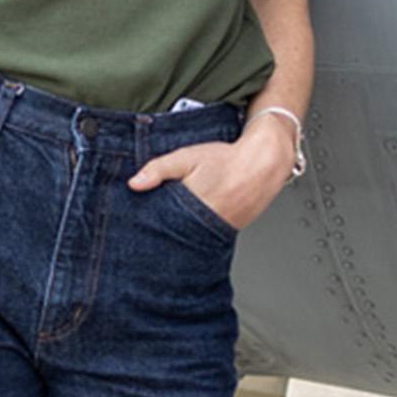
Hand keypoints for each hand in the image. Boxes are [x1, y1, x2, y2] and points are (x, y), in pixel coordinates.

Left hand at [126, 121, 296, 231]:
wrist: (263, 163)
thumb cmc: (225, 159)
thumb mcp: (187, 157)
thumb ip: (159, 169)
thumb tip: (134, 184)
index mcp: (192, 204)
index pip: (159, 222)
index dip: (145, 223)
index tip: (134, 224)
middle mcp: (205, 222)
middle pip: (172, 236)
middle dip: (158, 234)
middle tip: (145, 230)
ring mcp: (217, 230)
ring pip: (187, 239)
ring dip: (176, 235)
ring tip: (166, 228)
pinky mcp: (227, 232)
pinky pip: (203, 238)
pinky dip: (192, 234)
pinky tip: (186, 226)